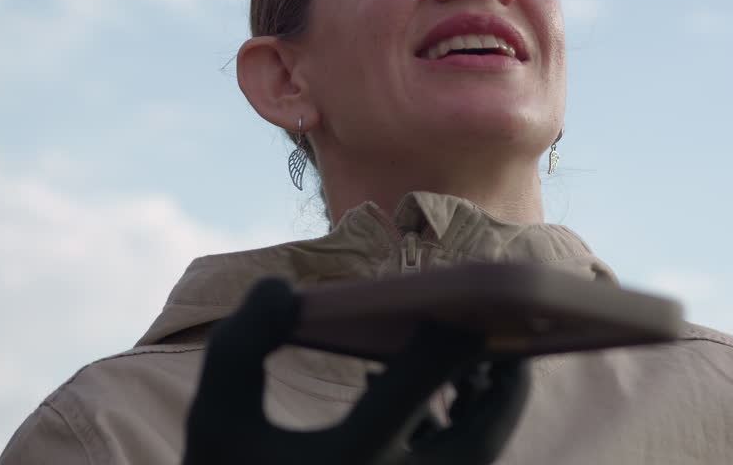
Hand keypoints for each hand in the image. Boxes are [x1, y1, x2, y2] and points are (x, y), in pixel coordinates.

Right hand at [183, 277, 529, 464]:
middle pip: (478, 439)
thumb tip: (282, 286)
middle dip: (506, 389)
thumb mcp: (215, 414)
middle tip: (517, 344)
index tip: (469, 300)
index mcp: (351, 457)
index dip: (451, 334)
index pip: (417, 381)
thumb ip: (242, 343)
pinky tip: (427, 411)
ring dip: (486, 418)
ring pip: (472, 464)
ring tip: (485, 370)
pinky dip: (455, 443)